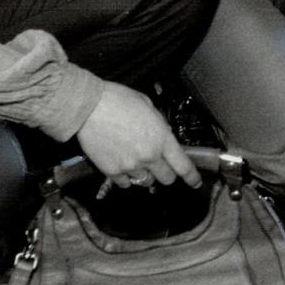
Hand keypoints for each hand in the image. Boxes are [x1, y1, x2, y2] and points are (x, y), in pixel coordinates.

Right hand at [75, 81, 201, 189]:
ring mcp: (130, 166)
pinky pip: (125, 184)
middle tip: (160, 166)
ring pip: (146, 183)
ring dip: (146, 176)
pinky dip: (126, 179)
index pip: (183, 166)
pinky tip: (123, 166)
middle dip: (166, 174)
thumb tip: (162, 135)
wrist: (89, 107)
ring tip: (138, 163)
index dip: (192, 177)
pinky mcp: (112, 171)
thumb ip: (159, 125)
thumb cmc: (119, 100)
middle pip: (166, 179)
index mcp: (162, 139)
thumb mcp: (148, 106)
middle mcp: (149, 156)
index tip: (195, 183)